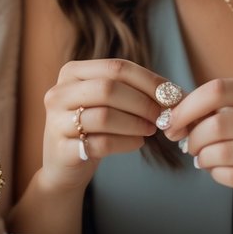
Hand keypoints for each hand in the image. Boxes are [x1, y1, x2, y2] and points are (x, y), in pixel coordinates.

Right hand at [37, 59, 161, 193]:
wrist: (64, 166)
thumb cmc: (92, 128)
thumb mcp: (107, 102)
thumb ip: (134, 92)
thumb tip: (176, 94)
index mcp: (72, 72)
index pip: (116, 67)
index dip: (149, 81)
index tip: (173, 96)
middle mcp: (58, 93)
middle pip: (108, 88)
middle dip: (143, 103)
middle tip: (163, 116)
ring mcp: (56, 122)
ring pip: (104, 116)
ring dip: (136, 124)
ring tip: (150, 130)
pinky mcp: (61, 150)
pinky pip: (101, 144)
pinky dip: (126, 143)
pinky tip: (137, 143)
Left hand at [164, 78, 232, 211]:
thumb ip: (232, 107)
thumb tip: (180, 115)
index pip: (216, 90)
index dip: (186, 106)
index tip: (171, 120)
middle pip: (214, 124)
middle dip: (192, 138)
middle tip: (189, 146)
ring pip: (219, 152)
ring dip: (203, 159)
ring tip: (205, 159)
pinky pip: (230, 175)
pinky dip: (216, 174)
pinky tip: (220, 171)